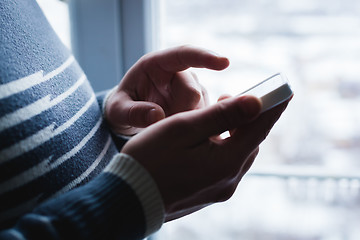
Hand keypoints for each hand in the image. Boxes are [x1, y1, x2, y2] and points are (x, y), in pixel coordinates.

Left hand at [105, 45, 229, 134]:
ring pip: (202, 107)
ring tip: (165, 133)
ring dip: (187, 124)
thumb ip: (132, 112)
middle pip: (193, 92)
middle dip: (180, 115)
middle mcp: (179, 75)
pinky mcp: (198, 106)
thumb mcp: (117, 110)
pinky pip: (205, 117)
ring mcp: (191, 90)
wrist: (129, 116)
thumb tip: (156, 115)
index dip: (204, 57)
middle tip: (162, 131)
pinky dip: (195, 129)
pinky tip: (183, 136)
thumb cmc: (122, 106)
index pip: (184, 54)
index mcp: (158, 64)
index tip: (224, 62)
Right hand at [121, 95, 289, 220]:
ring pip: (237, 153)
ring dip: (235, 132)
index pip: (260, 128)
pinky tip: (209, 138)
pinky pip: (225, 165)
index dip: (273, 106)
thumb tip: (256, 102)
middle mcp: (228, 180)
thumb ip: (222, 115)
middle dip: (250, 117)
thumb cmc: (150, 160)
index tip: (284, 89)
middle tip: (239, 96)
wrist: (127, 199)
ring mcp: (218, 189)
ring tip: (219, 112)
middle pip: (250, 142)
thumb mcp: (183, 128)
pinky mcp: (207, 192)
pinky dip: (224, 146)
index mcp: (226, 163)